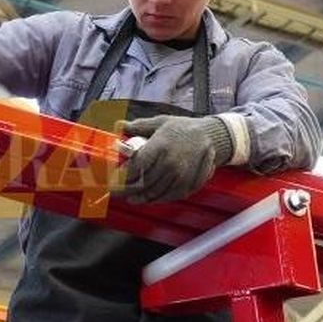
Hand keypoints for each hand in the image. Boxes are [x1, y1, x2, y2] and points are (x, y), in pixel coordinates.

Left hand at [117, 115, 231, 203]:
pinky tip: (147, 198)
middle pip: (142, 183)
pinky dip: (155, 199)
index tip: (112, 179)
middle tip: (116, 192)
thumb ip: (138, 126)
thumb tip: (119, 125)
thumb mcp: (160, 122)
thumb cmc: (182, 128)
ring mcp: (180, 176)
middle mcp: (170, 163)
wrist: (210, 136)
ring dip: (139, 197)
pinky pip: (168, 197)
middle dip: (126, 190)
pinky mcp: (188, 185)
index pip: (136, 167)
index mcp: (160, 146)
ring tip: (130, 197)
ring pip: (154, 193)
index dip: (122, 176)